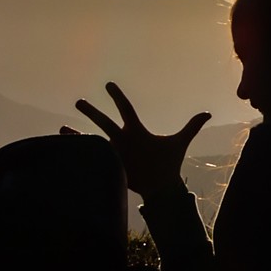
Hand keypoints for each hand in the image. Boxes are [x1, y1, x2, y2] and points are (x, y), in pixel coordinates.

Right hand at [68, 82, 210, 200]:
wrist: (161, 186)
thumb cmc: (169, 163)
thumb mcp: (179, 143)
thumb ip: (191, 127)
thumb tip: (208, 114)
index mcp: (136, 131)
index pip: (125, 110)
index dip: (118, 97)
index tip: (109, 85)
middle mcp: (123, 139)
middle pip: (104, 122)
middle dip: (92, 113)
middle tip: (78, 102)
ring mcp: (115, 152)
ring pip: (94, 140)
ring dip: (78, 134)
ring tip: (61, 128)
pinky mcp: (112, 165)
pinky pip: (94, 157)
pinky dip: (82, 153)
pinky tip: (66, 149)